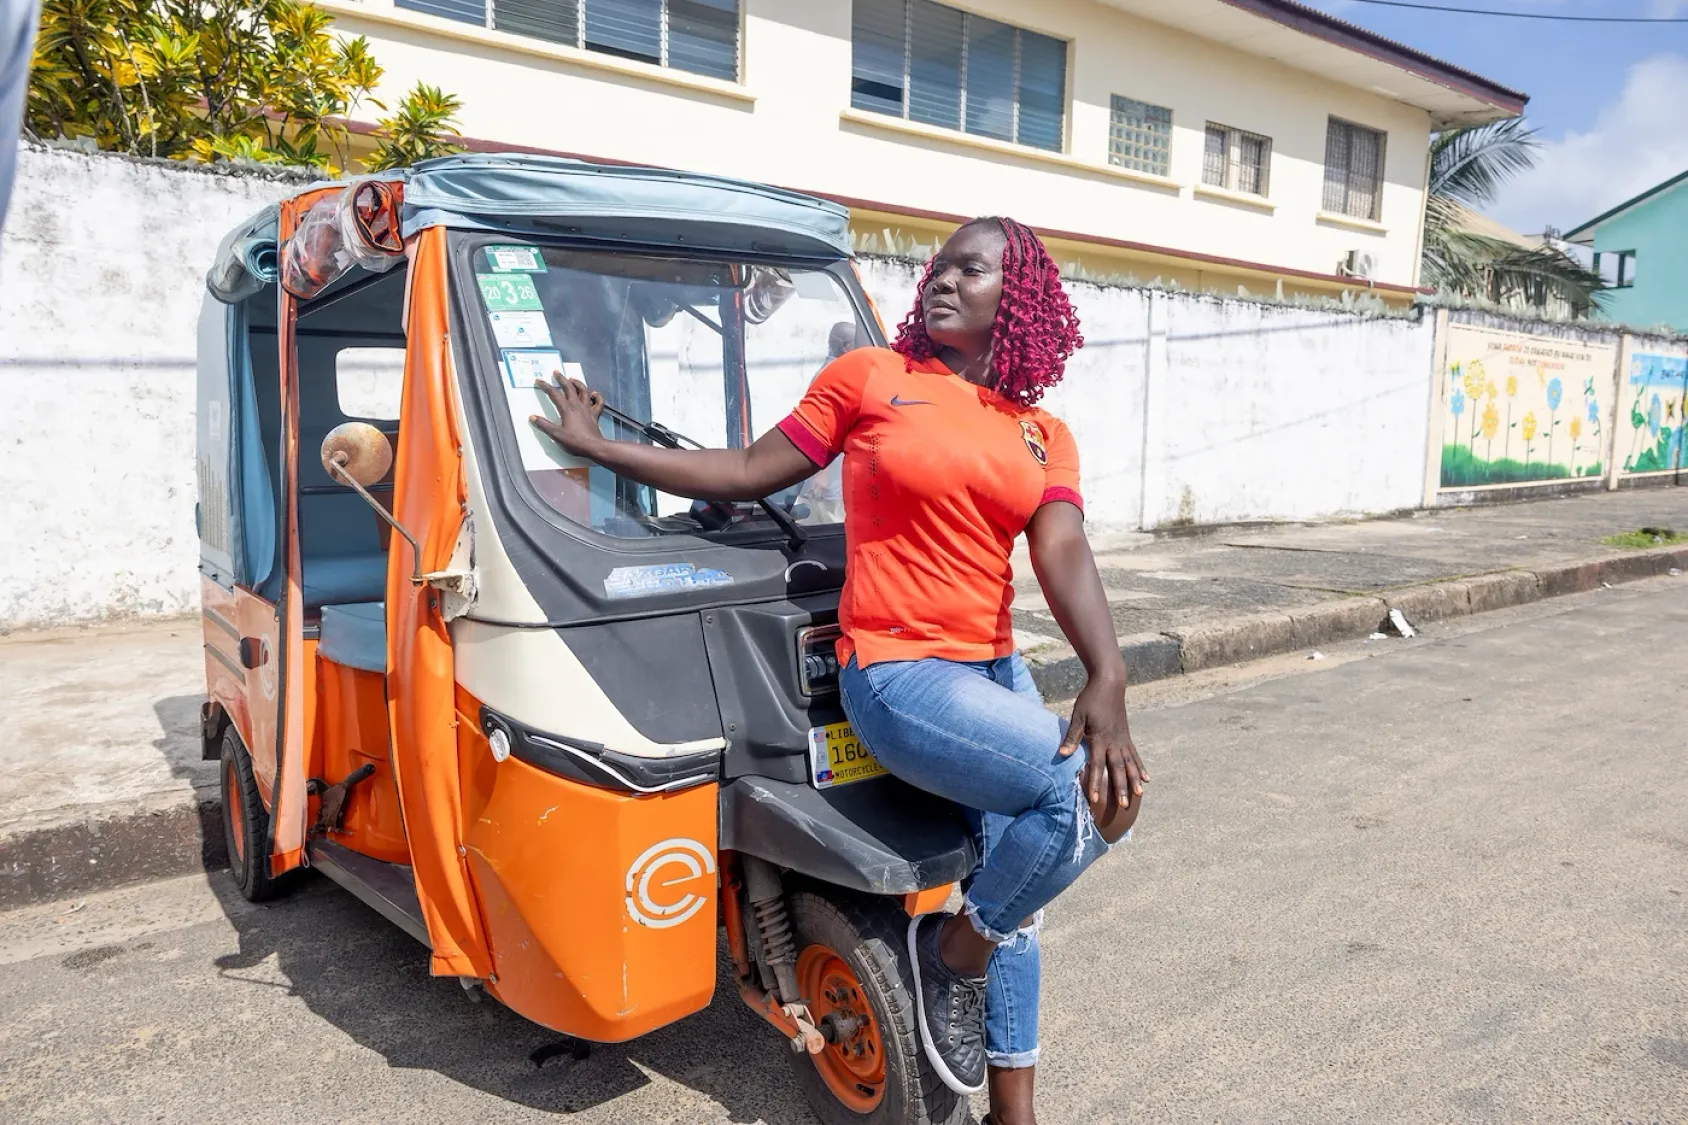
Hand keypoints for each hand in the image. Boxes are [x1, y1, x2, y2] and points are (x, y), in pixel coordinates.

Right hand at [530, 375, 605, 457]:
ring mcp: (588, 410)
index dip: (546, 386)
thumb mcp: (556, 435)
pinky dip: (597, 397)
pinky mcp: (595, 415)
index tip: (539, 381)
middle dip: (562, 379)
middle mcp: (578, 406)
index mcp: (567, 410)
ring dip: (578, 383)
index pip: (554, 394)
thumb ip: (544, 425)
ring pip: (584, 392)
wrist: (594, 447)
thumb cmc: (575, 442)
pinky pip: (598, 403)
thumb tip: (533, 417)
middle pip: (569, 388)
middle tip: (556, 372)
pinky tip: (594, 393)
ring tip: (572, 379)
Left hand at [1059, 674, 1147, 843]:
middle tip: (1123, 806)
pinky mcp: (1127, 736)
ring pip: (1130, 764)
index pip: (1098, 765)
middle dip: (1120, 788)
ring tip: (1139, 795)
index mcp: (1100, 738)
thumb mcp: (1078, 716)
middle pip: (1118, 769)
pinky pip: (1135, 755)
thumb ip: (1072, 737)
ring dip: (1134, 780)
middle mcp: (1114, 742)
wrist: (1109, 683)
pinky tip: (1146, 779)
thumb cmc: (1090, 699)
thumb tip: (1061, 755)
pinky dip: (1140, 767)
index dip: (1096, 782)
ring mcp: (1123, 739)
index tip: (1095, 799)